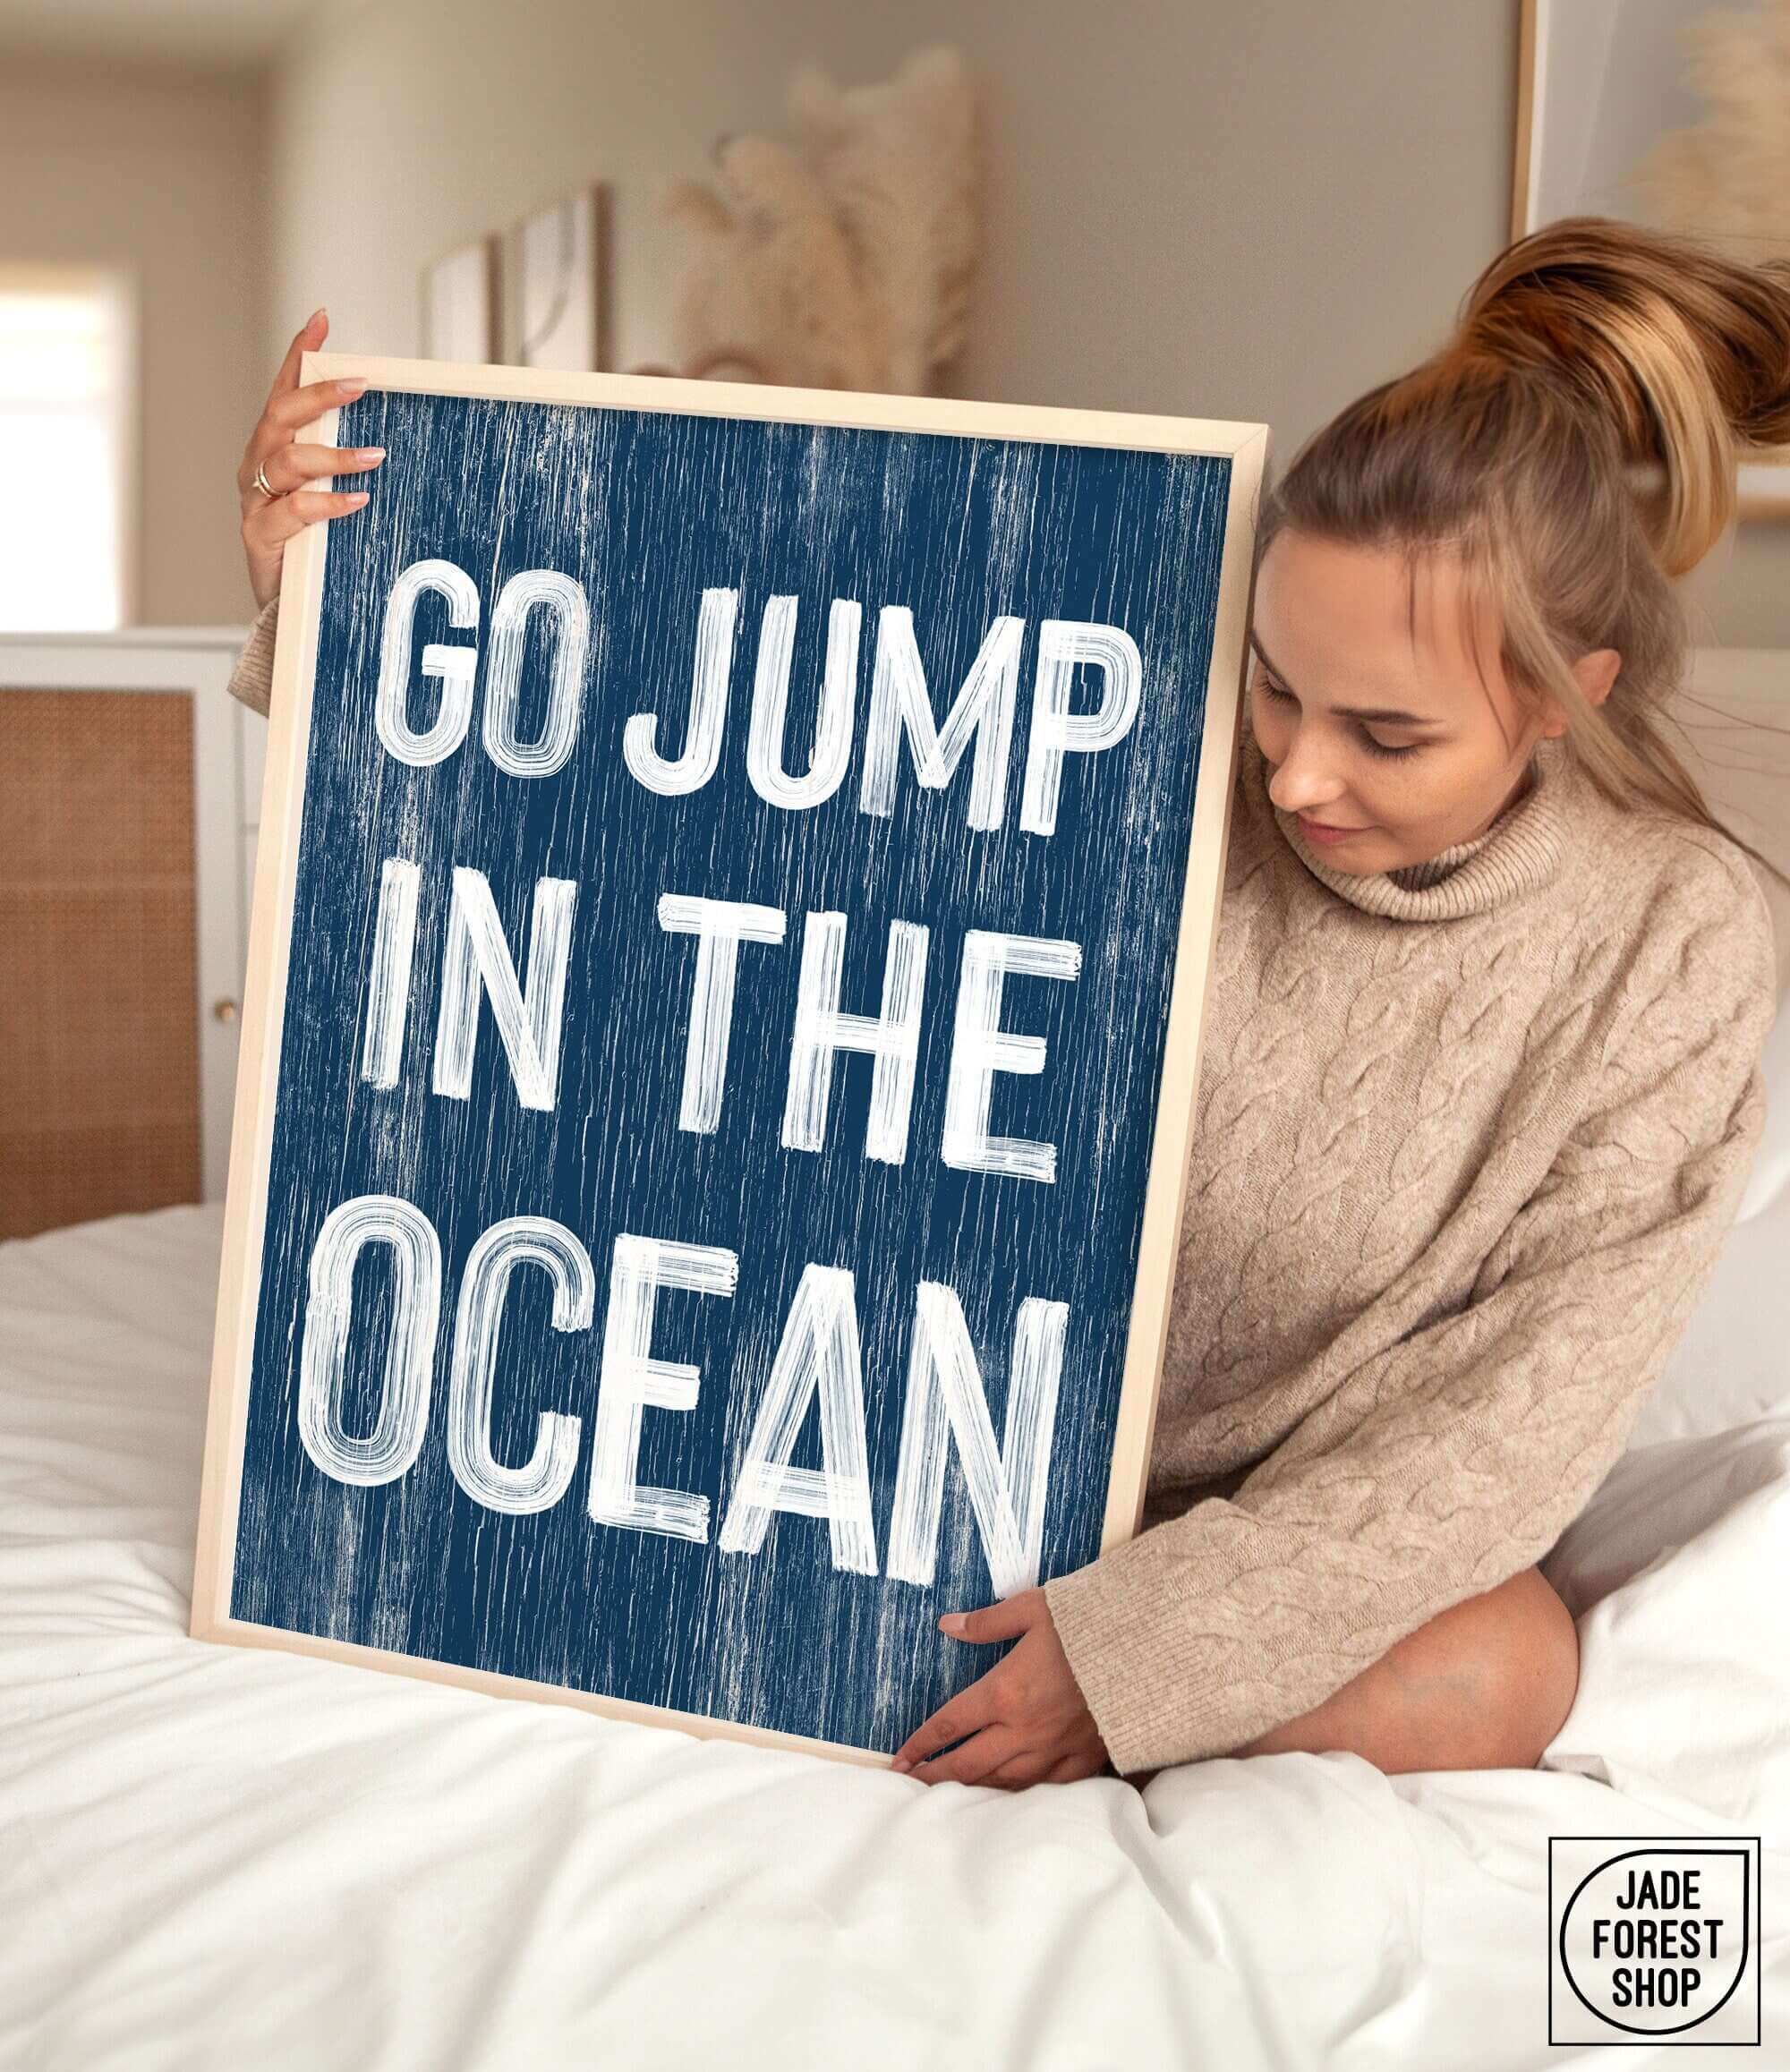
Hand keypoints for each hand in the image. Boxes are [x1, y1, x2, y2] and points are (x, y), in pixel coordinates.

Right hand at [237, 308, 386, 609]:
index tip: (321, 320)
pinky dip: (327, 503)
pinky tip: (358, 500)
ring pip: (287, 461)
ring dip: (332, 455)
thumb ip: (345, 463)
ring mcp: (255, 500)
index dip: (299, 354)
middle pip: (281, 417)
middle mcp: (258, 466)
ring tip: (374, 456)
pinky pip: (293, 512)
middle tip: (359, 384)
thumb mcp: (329, 495)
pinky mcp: (259, 537)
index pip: (284, 390)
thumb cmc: (312, 545)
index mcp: (273, 448)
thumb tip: (393, 435)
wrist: (284, 608)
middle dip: (318, 396)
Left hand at [889, 1587, 1109, 1788]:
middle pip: (968, 1764)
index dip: (921, 1743)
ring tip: (949, 1797)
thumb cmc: (1088, 1624)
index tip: (900, 1758)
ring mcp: (1054, 1749)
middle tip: (909, 1787)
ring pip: (1003, 1783)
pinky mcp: (1084, 1759)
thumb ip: (987, 1622)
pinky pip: (1045, 1788)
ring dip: (972, 1791)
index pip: (950, 1724)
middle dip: (935, 1776)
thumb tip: (949, 1624)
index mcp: (1004, 1692)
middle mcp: (1023, 1729)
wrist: (1146, 1649)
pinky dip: (1021, 1795)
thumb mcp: (1033, 1609)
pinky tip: (1008, 1798)